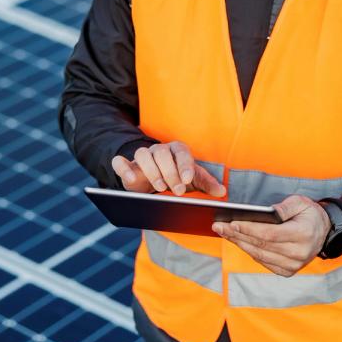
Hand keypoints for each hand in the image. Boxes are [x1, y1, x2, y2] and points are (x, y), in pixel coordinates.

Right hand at [111, 141, 226, 196]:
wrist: (158, 180)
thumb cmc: (178, 177)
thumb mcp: (194, 181)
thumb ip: (207, 184)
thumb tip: (221, 191)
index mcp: (178, 150)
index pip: (182, 153)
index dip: (184, 166)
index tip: (187, 180)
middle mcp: (160, 150)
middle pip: (162, 154)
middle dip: (170, 172)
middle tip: (177, 191)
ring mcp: (143, 156)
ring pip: (143, 154)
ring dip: (151, 171)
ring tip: (159, 188)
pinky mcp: (128, 166)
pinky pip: (120, 162)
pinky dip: (123, 168)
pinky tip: (130, 179)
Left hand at [212, 195, 329, 276]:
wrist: (325, 232)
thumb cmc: (310, 214)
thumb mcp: (301, 203)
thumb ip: (285, 207)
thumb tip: (268, 212)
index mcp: (302, 235)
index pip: (269, 234)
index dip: (248, 229)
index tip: (231, 222)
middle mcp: (298, 254)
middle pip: (260, 245)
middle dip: (236, 235)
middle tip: (218, 226)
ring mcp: (293, 265)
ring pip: (259, 255)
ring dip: (239, 244)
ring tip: (224, 232)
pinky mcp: (288, 271)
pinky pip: (263, 262)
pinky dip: (250, 251)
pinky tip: (238, 241)